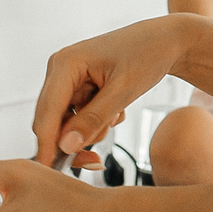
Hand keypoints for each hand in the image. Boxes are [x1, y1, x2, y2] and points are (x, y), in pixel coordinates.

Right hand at [31, 15, 195, 165]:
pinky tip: (116, 108)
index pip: (47, 111)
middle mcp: (60, 70)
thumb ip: (93, 119)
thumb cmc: (147, 54)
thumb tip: (66, 145)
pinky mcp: (79, 87)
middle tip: (97, 159)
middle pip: (52, 121)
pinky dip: (97, 121)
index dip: (47, 143)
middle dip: (76, 138)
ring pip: (67, 123)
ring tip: (117, 113)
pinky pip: (79, 117)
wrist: (165, 41)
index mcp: (65, 63)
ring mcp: (68, 79)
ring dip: (92, 128)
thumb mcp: (123, 90)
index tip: (50, 169)